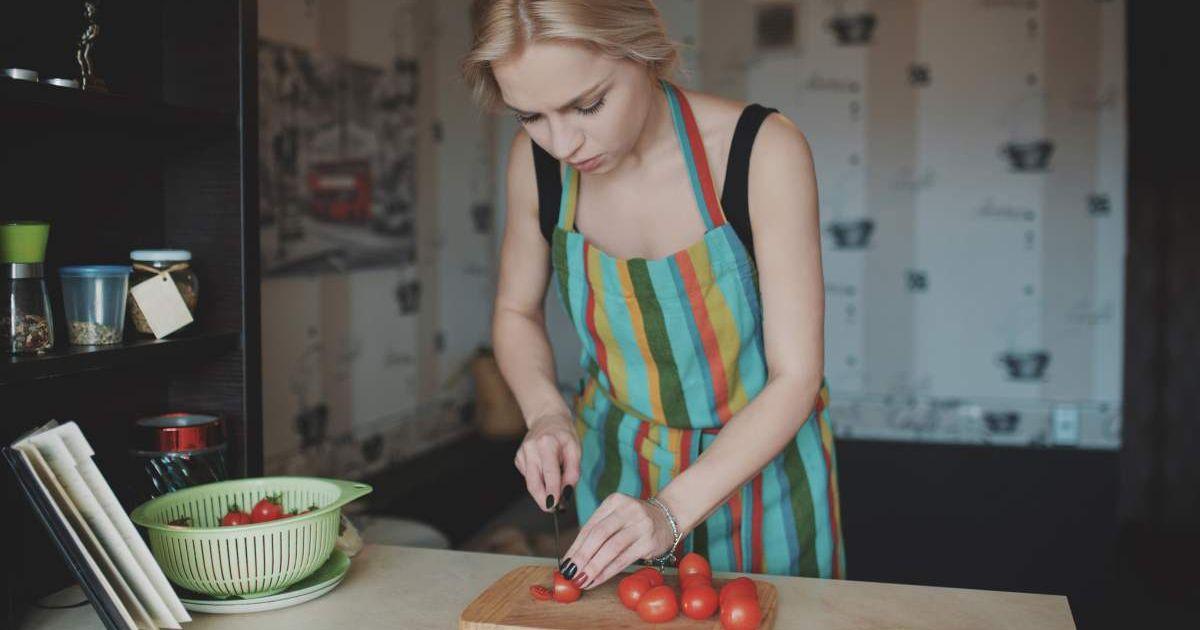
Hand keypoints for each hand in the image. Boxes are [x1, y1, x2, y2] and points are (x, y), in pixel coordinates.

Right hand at [514, 412, 580, 511]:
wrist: (547, 418)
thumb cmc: (564, 435)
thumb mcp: (575, 449)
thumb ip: (573, 472)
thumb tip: (566, 492)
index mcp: (546, 443)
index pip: (549, 473)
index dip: (552, 492)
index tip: (554, 506)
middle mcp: (530, 448)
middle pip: (534, 483)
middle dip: (543, 500)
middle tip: (552, 510)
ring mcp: (522, 454)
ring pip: (531, 482)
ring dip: (542, 491)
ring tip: (554, 489)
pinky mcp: (518, 459)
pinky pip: (529, 477)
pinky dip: (538, 480)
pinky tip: (544, 472)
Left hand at [558, 493, 675, 589]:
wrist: (669, 517)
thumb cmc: (635, 521)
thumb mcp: (617, 518)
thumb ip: (597, 533)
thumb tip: (572, 559)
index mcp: (614, 501)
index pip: (590, 526)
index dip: (575, 547)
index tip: (565, 563)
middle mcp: (627, 510)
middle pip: (599, 535)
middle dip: (582, 557)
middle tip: (570, 574)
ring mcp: (640, 524)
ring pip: (611, 548)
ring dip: (594, 567)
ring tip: (582, 580)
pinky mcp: (649, 541)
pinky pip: (624, 559)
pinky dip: (608, 572)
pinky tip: (597, 580)